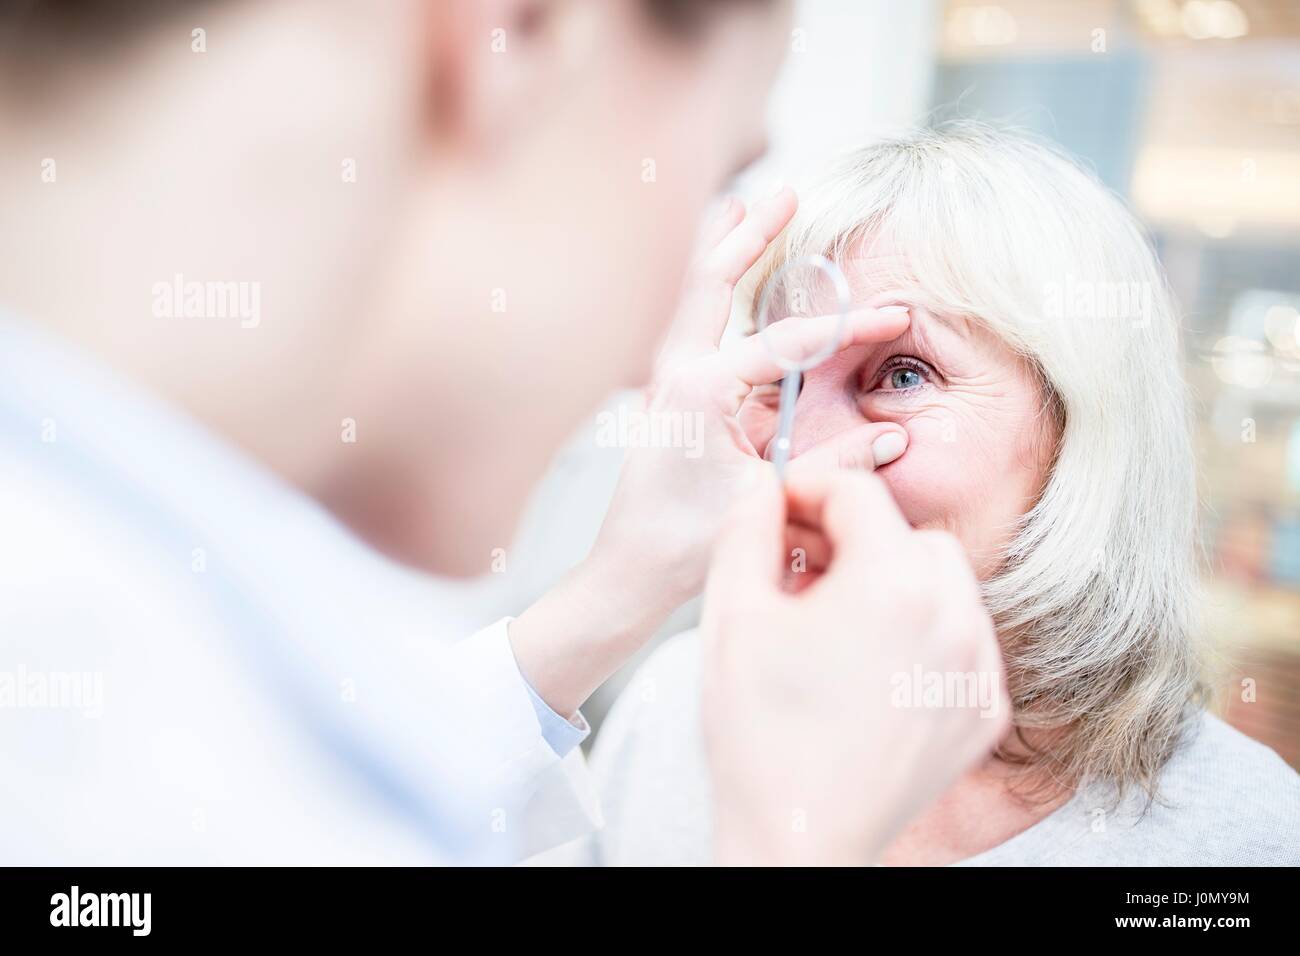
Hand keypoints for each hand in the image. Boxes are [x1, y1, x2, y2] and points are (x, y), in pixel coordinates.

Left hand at [511, 188, 910, 717]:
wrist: (626, 572)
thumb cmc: (683, 545)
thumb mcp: (766, 499)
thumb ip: (832, 464)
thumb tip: (892, 439)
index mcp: (697, 392)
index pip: (786, 346)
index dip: (846, 330)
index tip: (892, 317)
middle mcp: (671, 373)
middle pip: (711, 282)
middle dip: (753, 235)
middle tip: (787, 191)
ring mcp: (660, 380)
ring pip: (692, 295)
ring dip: (720, 250)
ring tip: (742, 205)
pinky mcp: (662, 394)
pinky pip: (687, 324)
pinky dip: (706, 289)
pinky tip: (720, 271)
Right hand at [702, 469, 1009, 865]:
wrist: (797, 839)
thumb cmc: (761, 738)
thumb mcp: (732, 614)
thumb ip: (746, 529)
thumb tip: (761, 486)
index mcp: (892, 585)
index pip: (858, 493)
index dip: (809, 488)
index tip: (780, 508)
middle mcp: (952, 619)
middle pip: (908, 535)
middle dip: (855, 537)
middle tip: (802, 568)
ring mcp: (975, 669)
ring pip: (944, 584)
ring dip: (893, 581)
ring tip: (835, 619)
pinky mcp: (982, 711)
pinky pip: (963, 639)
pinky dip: (924, 633)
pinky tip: (871, 662)